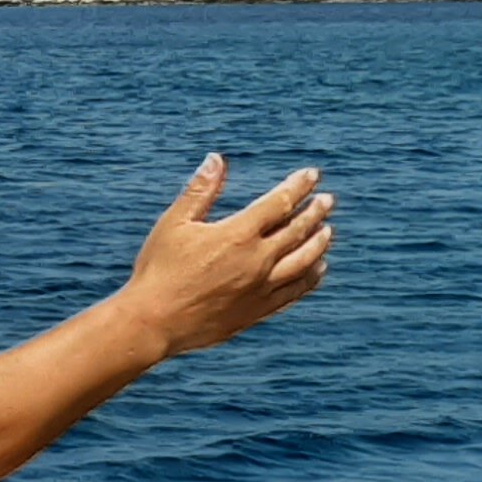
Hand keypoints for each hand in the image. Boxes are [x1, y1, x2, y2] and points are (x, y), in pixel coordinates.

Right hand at [114, 154, 333, 358]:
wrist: (154, 322)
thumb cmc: (158, 269)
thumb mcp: (174, 224)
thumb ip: (199, 191)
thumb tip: (216, 159)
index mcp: (238, 234)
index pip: (279, 203)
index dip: (298, 186)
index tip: (311, 175)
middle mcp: (257, 261)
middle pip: (298, 231)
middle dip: (315, 212)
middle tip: (327, 201)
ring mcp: (261, 288)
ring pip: (304, 262)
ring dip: (318, 244)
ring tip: (327, 232)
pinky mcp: (257, 312)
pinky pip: (294, 292)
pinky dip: (310, 278)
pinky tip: (317, 270)